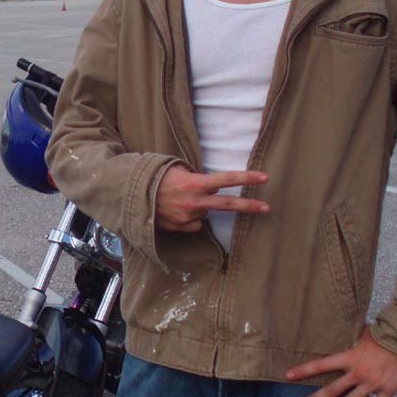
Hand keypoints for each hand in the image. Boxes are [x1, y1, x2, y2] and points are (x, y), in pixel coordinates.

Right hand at [155, 166, 269, 232]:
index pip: (226, 179)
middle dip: (248, 206)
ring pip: (206, 211)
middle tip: (266, 207)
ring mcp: (187, 217)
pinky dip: (190, 216)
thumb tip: (212, 189)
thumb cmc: (153, 177)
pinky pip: (194, 222)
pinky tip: (176, 210)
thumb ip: (196, 178)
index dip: (246, 178)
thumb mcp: (175, 169)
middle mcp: (194, 202)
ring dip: (200, 205)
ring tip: (180, 198)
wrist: (130, 196)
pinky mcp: (180, 227)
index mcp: (194, 184)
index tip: (264, 178)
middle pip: (227, 204)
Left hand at [286, 327, 396, 396]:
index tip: (288, 375)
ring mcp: (372, 384)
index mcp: (350, 357)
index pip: (322, 364)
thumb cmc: (386, 333)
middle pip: (332, 389)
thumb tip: (341, 328)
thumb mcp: (364, 333)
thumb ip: (351, 338)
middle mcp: (358, 372)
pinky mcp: (388, 390)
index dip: (304, 370)